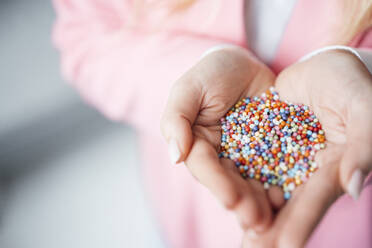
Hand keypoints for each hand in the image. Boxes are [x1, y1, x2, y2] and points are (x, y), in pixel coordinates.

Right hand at [160, 46, 277, 230]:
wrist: (242, 65)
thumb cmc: (210, 73)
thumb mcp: (188, 88)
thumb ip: (176, 119)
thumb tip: (175, 155)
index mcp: (198, 145)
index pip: (204, 167)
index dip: (217, 184)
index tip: (231, 200)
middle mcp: (221, 155)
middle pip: (230, 181)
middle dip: (242, 201)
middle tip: (255, 219)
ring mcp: (246, 154)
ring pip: (252, 180)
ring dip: (261, 201)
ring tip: (272, 217)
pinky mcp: (270, 149)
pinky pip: (276, 167)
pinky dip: (282, 183)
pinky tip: (288, 196)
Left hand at [243, 50, 371, 247]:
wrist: (329, 64)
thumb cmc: (354, 84)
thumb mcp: (365, 111)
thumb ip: (363, 147)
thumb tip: (351, 188)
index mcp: (335, 167)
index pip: (315, 200)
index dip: (299, 224)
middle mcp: (309, 170)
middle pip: (288, 203)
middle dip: (270, 227)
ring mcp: (287, 156)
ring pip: (268, 187)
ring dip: (253, 208)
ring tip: (241, 234)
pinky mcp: (269, 141)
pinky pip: (255, 163)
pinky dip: (243, 180)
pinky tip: (230, 196)